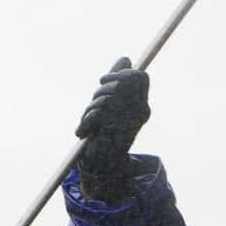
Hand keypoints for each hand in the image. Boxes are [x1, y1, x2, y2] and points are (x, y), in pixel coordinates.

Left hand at [74, 56, 149, 201]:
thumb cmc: (105, 132)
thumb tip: (126, 58)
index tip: (103, 80)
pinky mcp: (115, 135)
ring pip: (105, 100)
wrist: (102, 166)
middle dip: (101, 91)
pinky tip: (83, 132)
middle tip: (93, 104)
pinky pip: (96, 115)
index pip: (139, 76)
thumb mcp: (110, 103)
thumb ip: (118, 80)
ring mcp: (129, 124)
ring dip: (91, 110)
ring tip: (88, 123)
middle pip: (119, 84)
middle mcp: (140, 114)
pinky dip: (86, 122)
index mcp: (142, 106)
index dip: (121, 73)